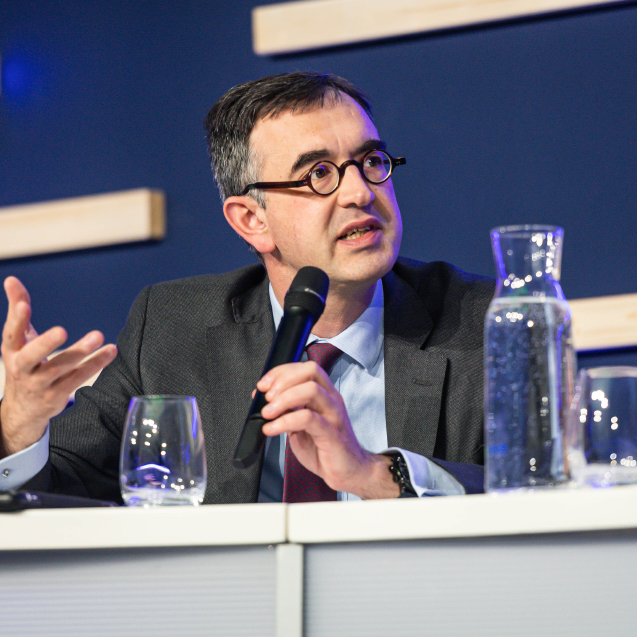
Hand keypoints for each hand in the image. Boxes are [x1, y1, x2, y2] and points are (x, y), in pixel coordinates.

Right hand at [0, 276, 116, 457]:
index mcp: (12, 350)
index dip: (17, 320)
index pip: (11, 333)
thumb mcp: (17, 339)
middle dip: (46, 343)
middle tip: (62, 330)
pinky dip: (95, 363)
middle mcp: (23, 368)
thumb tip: (12, 279)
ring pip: (60, 367)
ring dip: (80, 352)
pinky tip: (110, 351)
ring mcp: (40, 383)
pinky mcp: (58, 394)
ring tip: (98, 335)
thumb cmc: (23, 363)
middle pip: (32, 356)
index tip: (24, 305)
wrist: (23, 408)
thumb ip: (18, 309)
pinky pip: (78, 378)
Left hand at [257, 361, 398, 498]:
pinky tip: (273, 429)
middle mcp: (331, 399)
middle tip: (267, 397)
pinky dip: (285, 421)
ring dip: (283, 399)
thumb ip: (287, 412)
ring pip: (311, 390)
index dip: (280, 372)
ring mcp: (333, 414)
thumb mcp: (300, 426)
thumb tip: (265, 402)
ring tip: (268, 414)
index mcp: (325, 394)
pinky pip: (308, 418)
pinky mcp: (332, 432)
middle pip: (310, 370)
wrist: (348, 471)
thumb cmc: (326, 449)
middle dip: (283, 380)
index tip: (263, 385)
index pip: (304, 368)